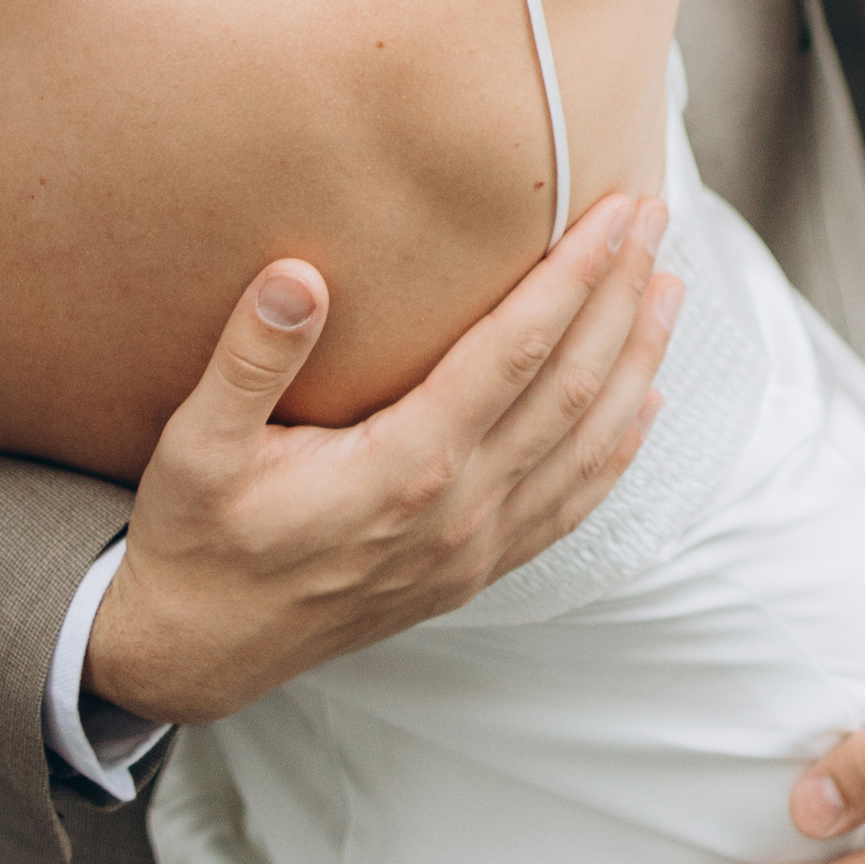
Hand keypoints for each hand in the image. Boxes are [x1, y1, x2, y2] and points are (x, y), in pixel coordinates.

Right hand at [87, 195, 678, 722]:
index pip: (516, 354)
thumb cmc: (195, 537)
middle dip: (621, 295)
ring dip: (636, 361)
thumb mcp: (196, 445)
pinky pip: (571, 504)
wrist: (196, 650)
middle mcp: (458, 511)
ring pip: (587, 445)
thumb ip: (249, 357)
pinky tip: (643, 403)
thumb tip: (298, 276)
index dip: (572, 278)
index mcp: (404, 469)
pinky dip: (618, 448)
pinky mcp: (473, 572)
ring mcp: (474, 548)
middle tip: (653, 217)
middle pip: (572, 388)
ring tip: (668, 289)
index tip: (611, 213)